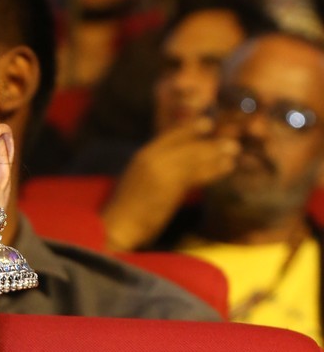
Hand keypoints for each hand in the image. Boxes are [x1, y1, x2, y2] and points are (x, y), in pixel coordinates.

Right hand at [102, 119, 240, 252]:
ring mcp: (161, 170)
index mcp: (143, 155)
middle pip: (186, 144)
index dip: (190, 128)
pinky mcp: (169, 185)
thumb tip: (178, 167)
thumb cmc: (126, 211)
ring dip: (217, 153)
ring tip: (234, 151)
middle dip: (210, 140)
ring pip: (194, 157)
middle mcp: (152, 158)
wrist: (117, 227)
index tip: (207, 123)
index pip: (169, 135)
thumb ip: (155, 169)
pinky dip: (214, 170)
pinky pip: (196, 173)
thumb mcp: (137, 181)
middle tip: (231, 137)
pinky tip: (227, 167)